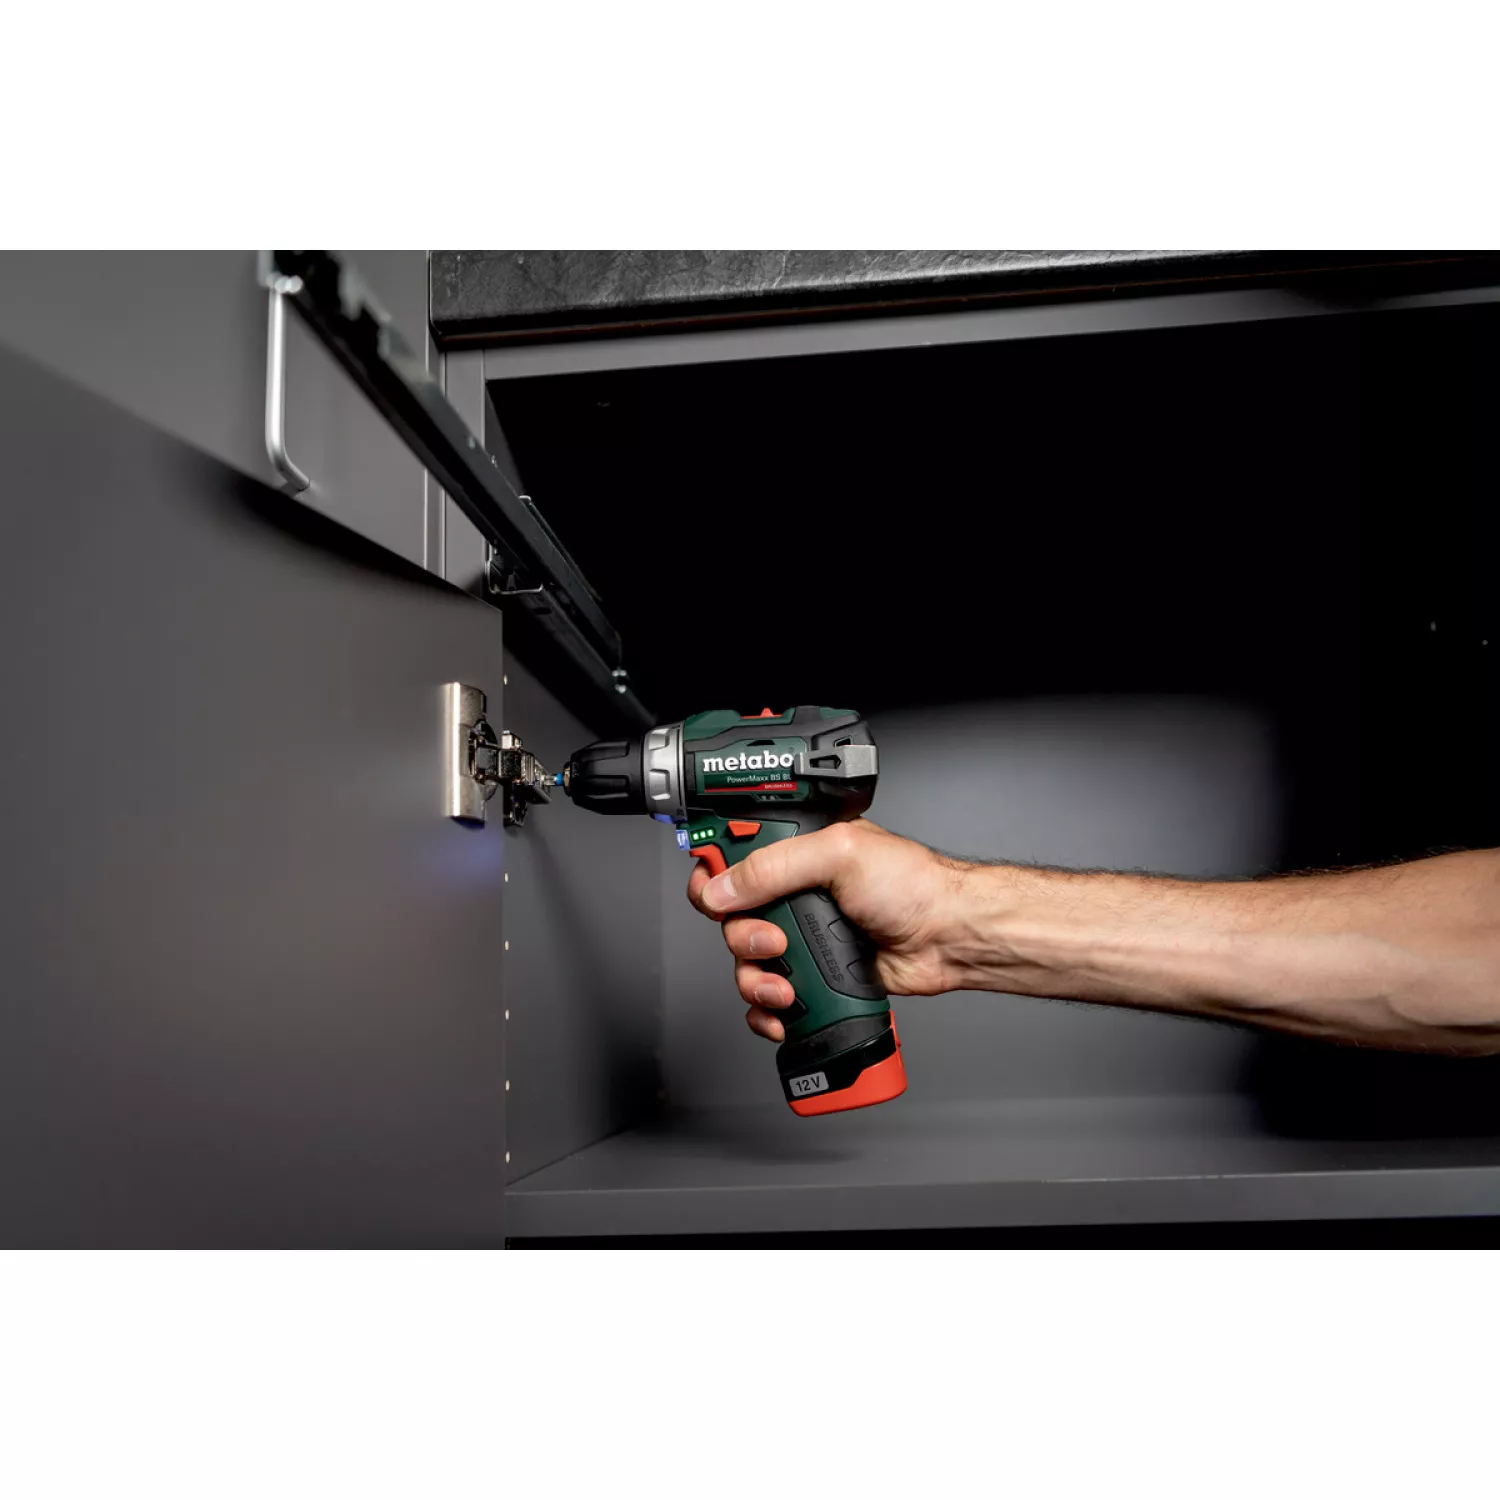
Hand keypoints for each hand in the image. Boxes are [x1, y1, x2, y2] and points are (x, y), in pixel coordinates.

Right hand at [685, 818, 969, 1041]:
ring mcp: (802, 935)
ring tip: (786, 984)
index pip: (732, 857)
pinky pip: (767, 998)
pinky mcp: (812, 974)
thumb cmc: (912, 885)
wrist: (948, 938)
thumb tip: (722, 886)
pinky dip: (765, 1010)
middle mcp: (794, 892)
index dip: (711, 876)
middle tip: (774, 940)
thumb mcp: (839, 854)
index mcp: (796, 851)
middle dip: (741, 936)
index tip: (712, 895)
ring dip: (755, 978)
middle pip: (729, 918)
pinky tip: (783, 1010)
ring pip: (745, 962)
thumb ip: (775, 866)